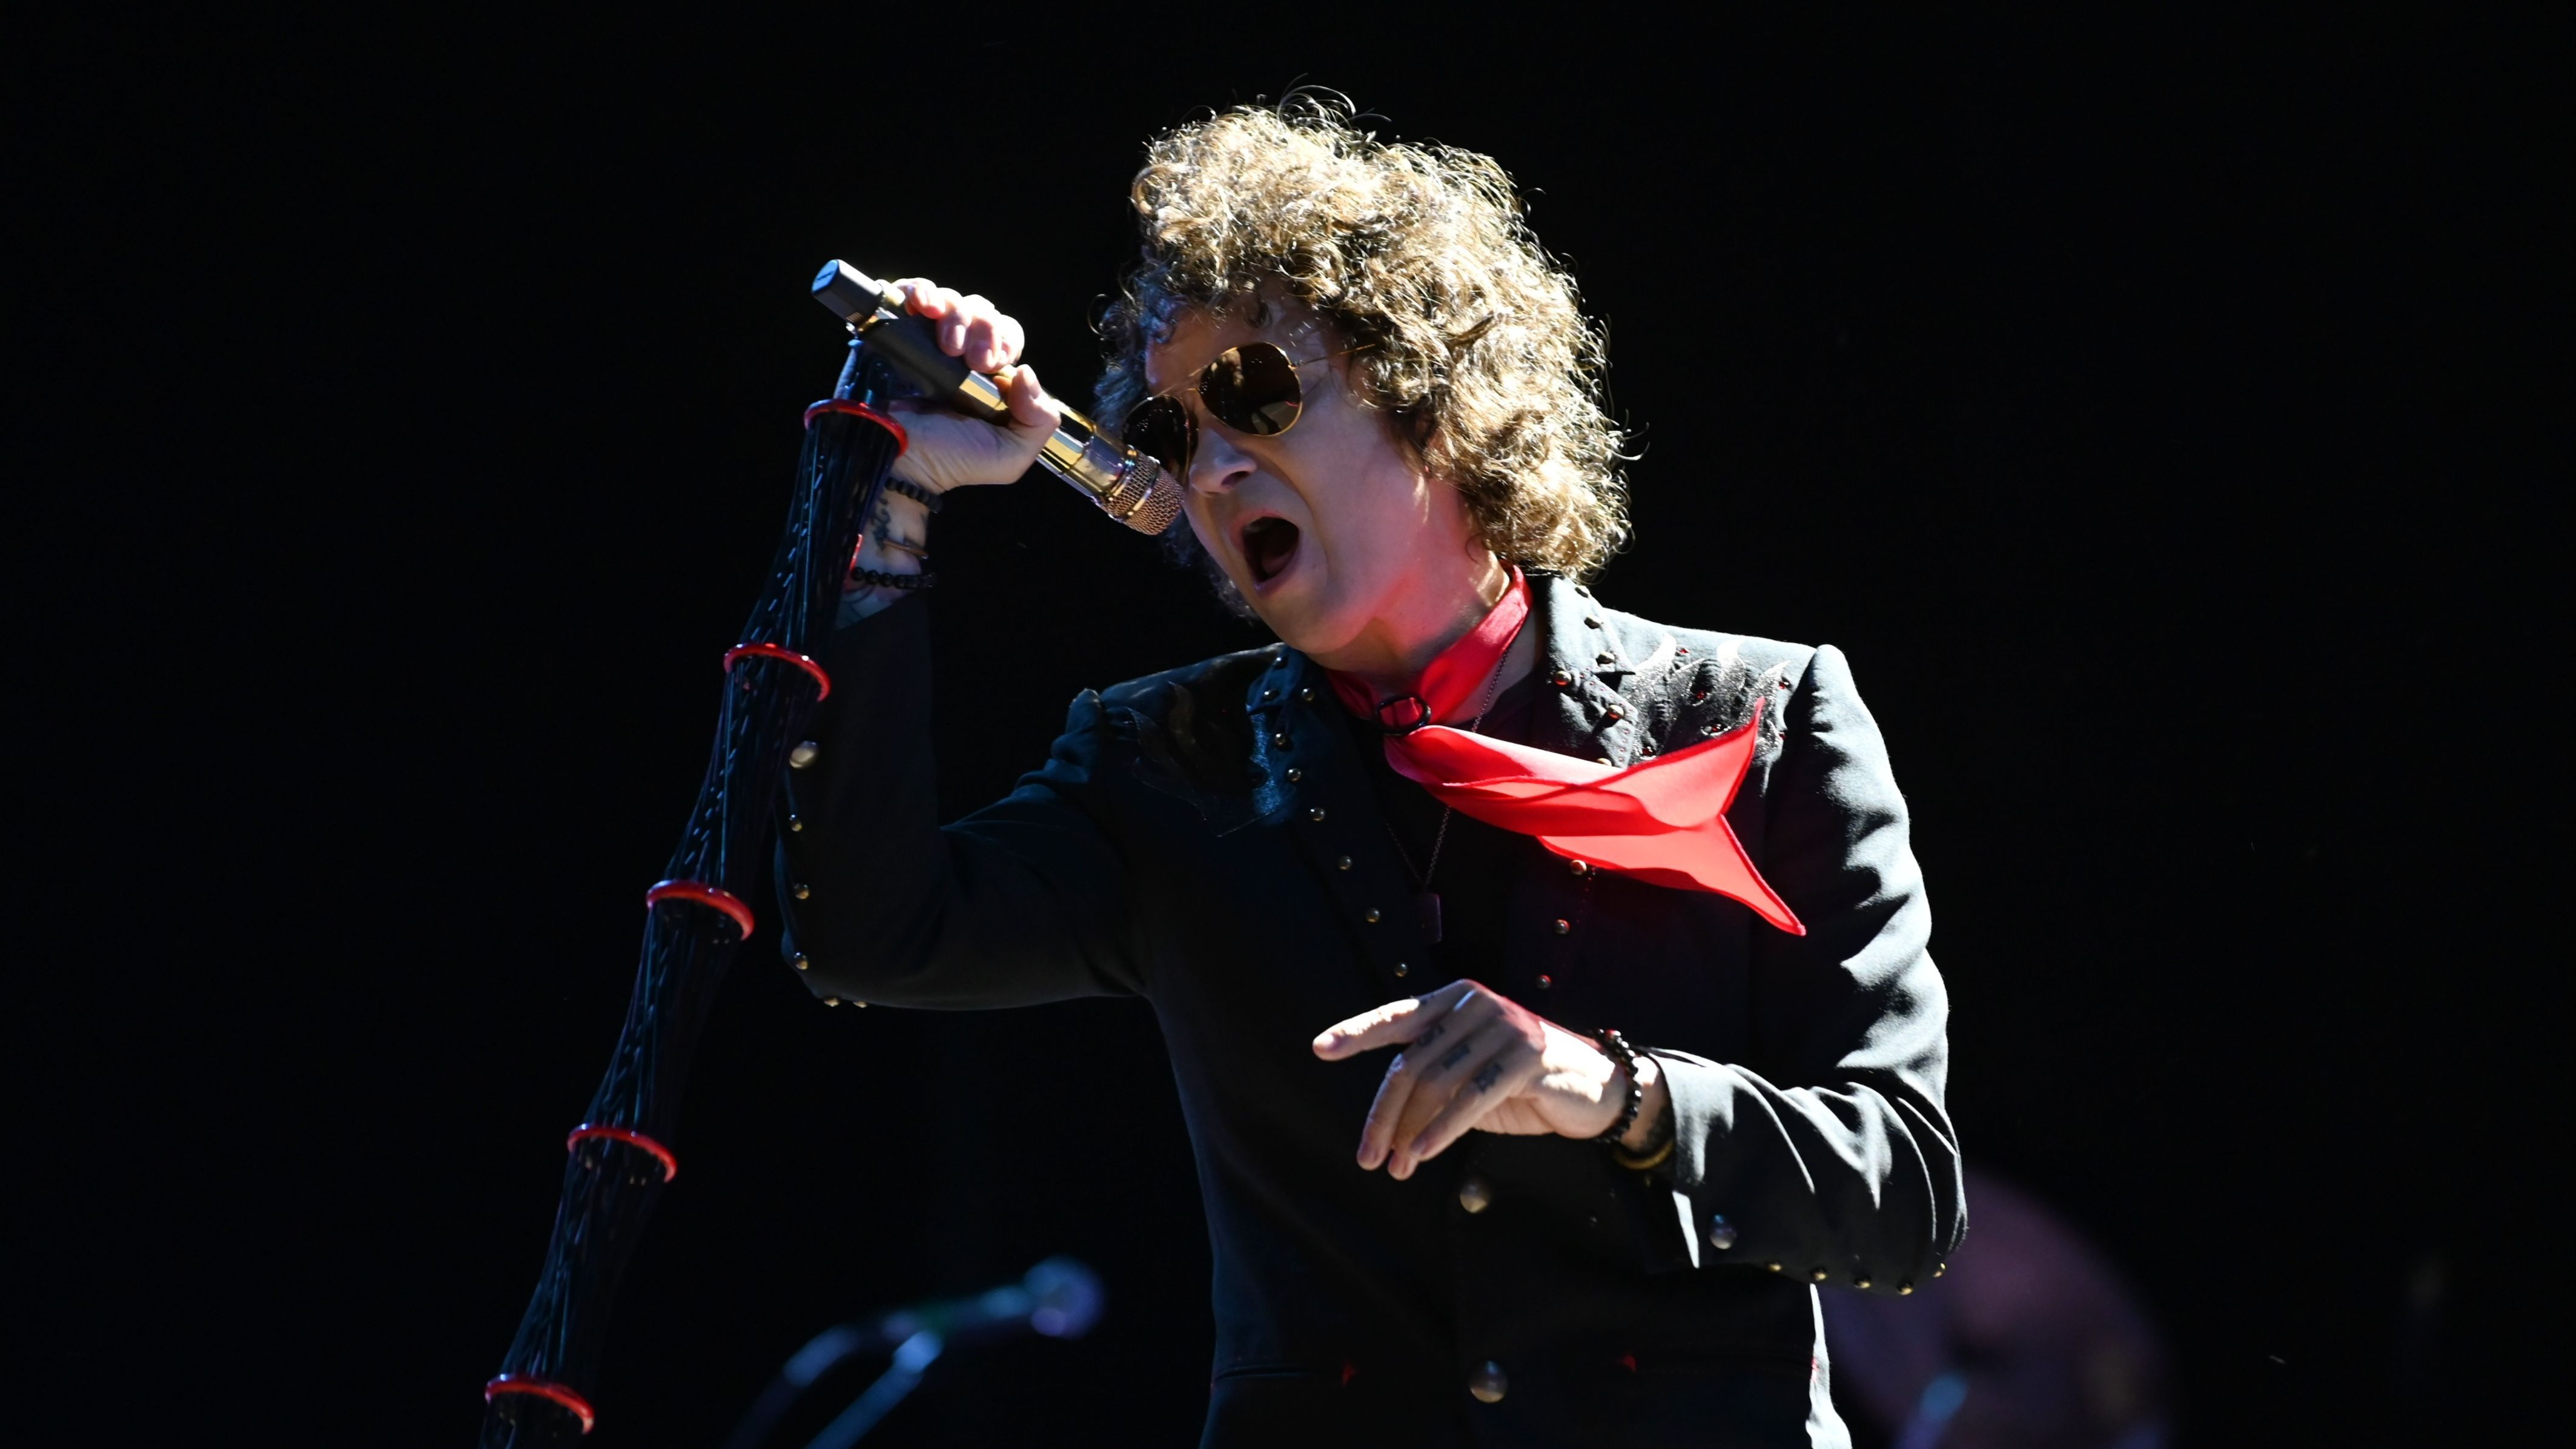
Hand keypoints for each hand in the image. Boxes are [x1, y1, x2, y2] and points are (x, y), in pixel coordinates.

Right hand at [878, 279, 1061, 494]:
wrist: (898, 462)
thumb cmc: (949, 461)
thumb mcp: (1010, 455)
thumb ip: (1039, 420)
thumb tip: (1027, 373)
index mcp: (986, 375)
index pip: (1006, 333)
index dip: (1005, 340)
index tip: (994, 365)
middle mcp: (957, 353)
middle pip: (981, 311)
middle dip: (983, 328)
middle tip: (973, 361)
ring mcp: (925, 340)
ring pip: (950, 300)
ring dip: (955, 315)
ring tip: (947, 347)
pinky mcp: (894, 331)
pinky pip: (909, 293)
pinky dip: (919, 291)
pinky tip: (922, 307)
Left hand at [1311, 979, 1666, 1180]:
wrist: (1595, 1089)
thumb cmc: (1523, 1082)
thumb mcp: (1470, 1072)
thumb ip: (1433, 1076)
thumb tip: (1385, 1119)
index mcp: (1455, 999)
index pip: (1397, 1016)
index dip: (1357, 1032)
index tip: (1321, 1048)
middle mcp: (1474, 1004)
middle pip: (1411, 1064)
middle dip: (1383, 1115)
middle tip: (1368, 1157)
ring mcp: (1502, 1027)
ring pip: (1436, 1084)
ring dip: (1409, 1133)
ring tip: (1396, 1167)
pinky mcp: (1524, 1056)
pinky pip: (1470, 1098)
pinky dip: (1441, 1130)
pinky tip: (1421, 1154)